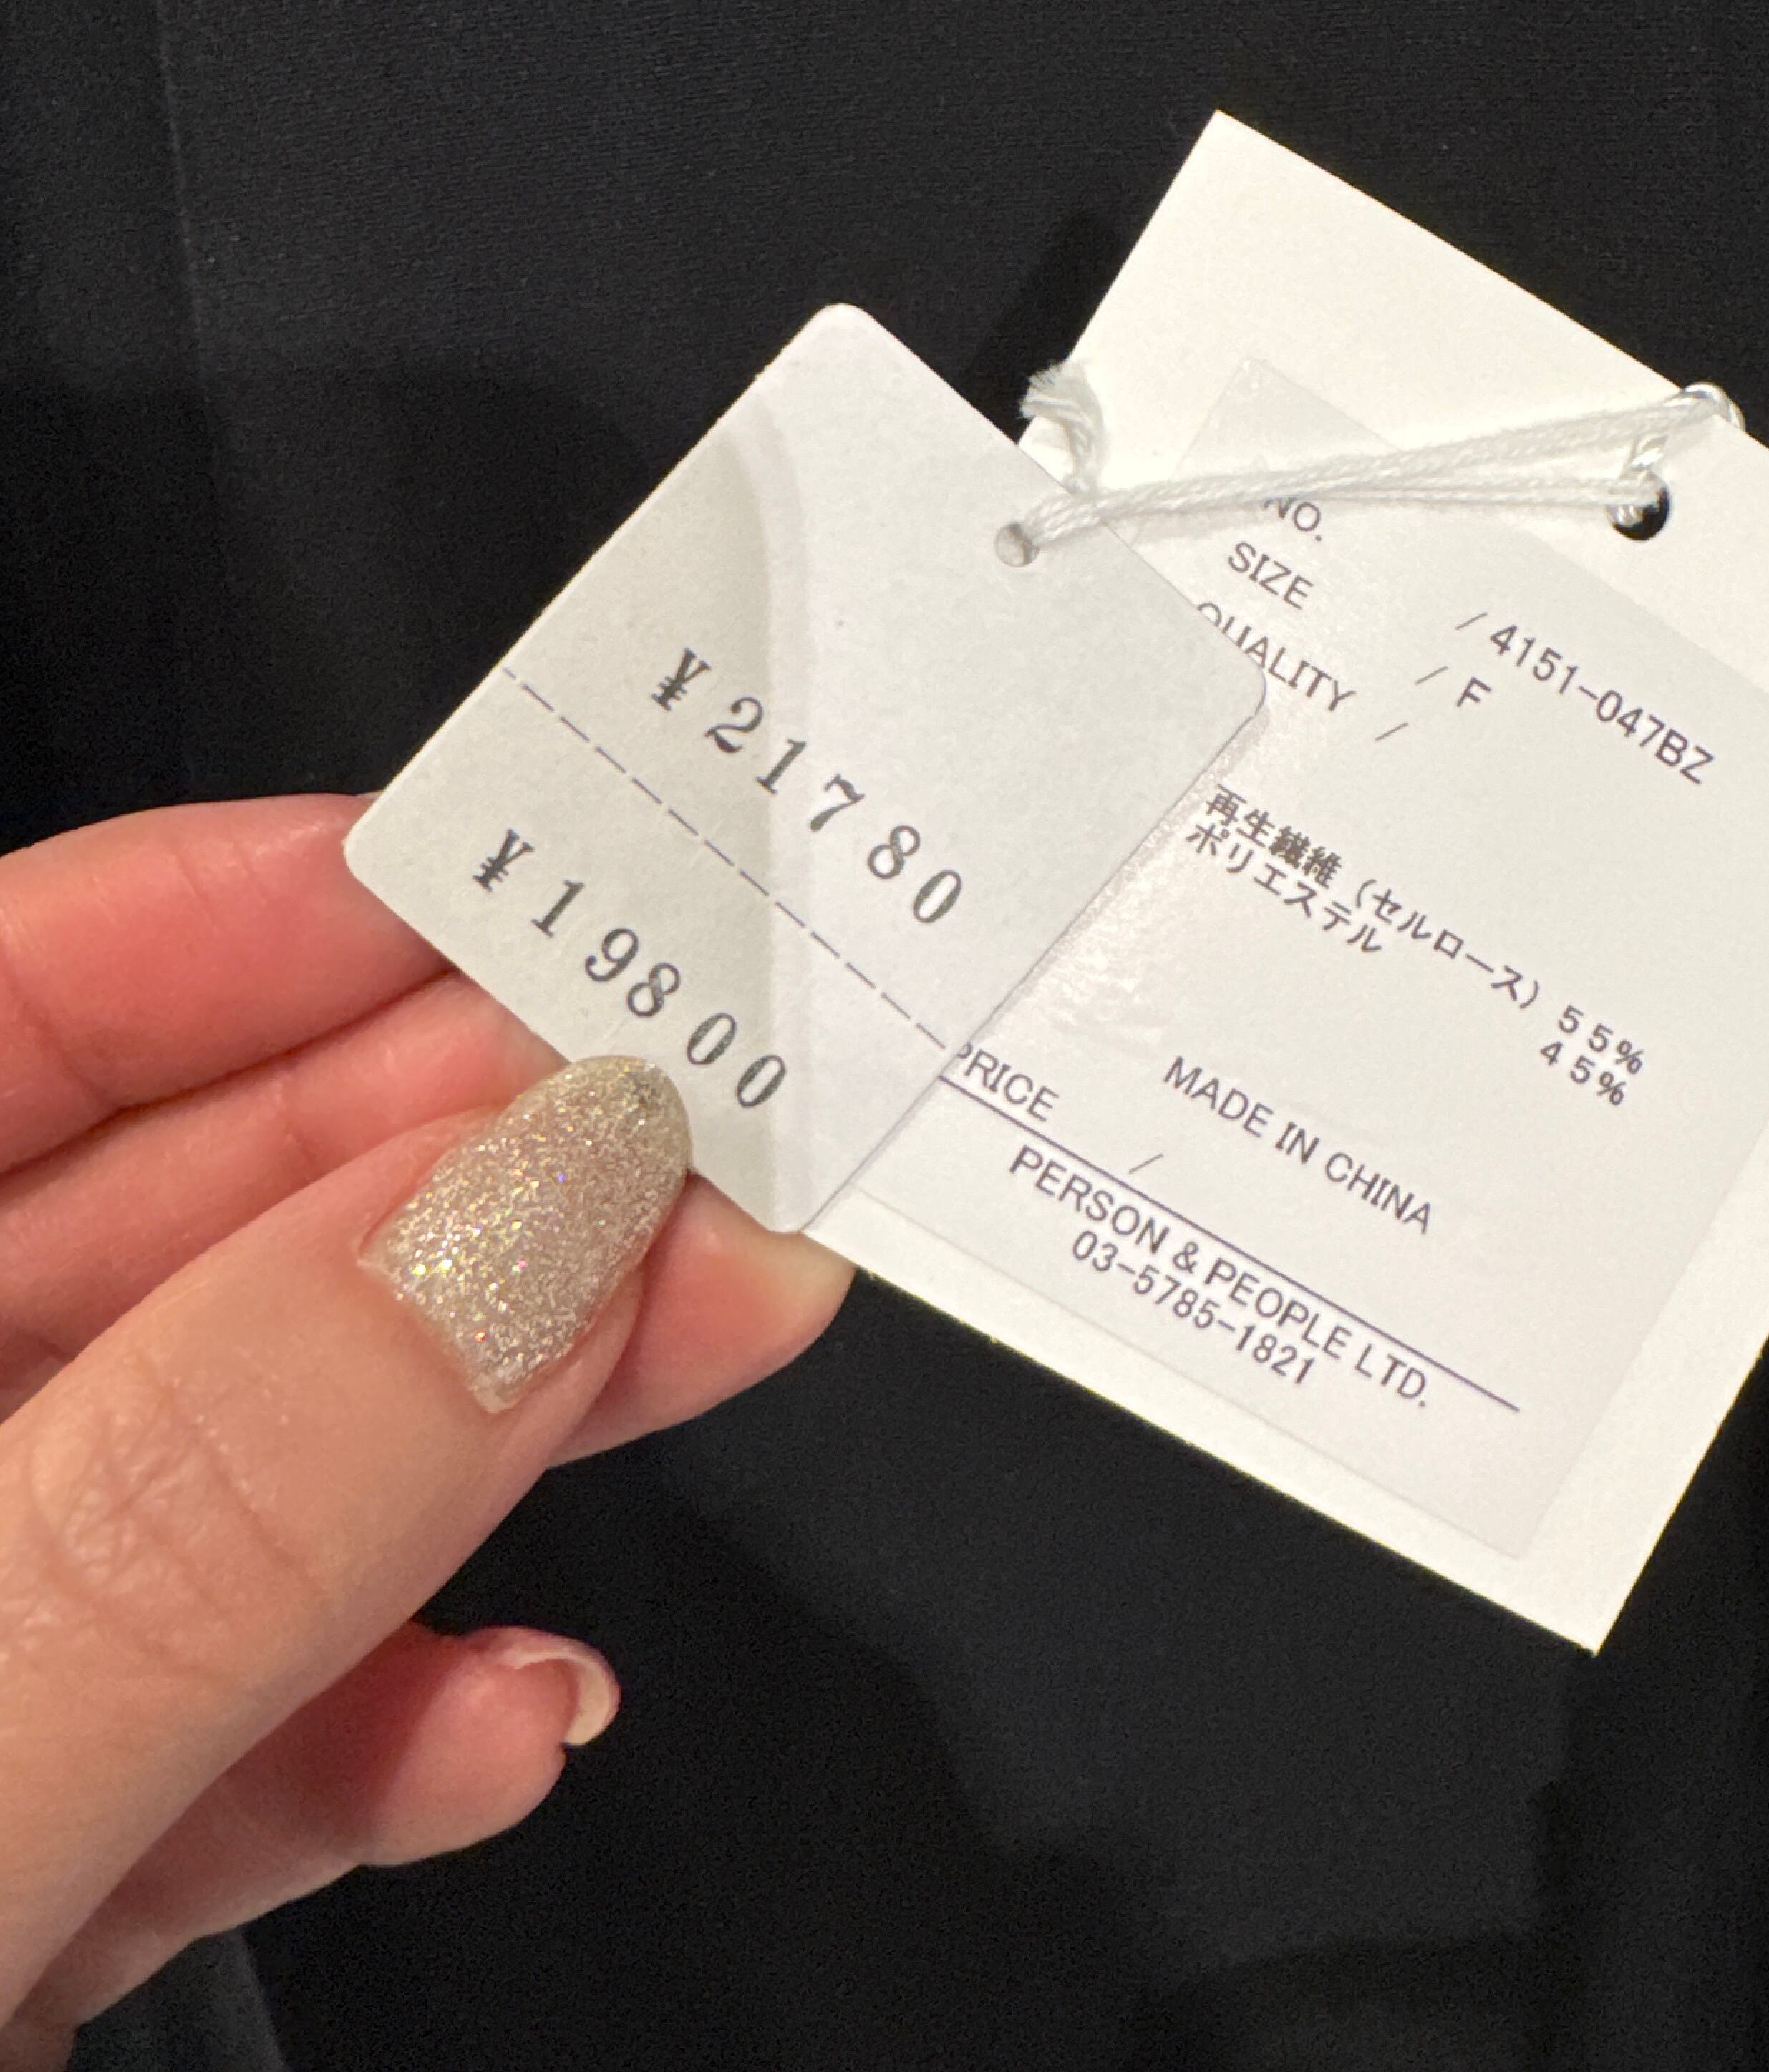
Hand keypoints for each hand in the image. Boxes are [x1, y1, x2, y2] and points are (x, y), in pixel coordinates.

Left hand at [0, 795, 849, 2064]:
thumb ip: (220, 1488)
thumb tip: (535, 1211)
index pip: (12, 1007)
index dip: (274, 914)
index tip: (540, 889)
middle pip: (178, 1230)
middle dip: (466, 1175)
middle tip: (710, 1127)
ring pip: (242, 1469)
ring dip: (486, 1423)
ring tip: (696, 1339)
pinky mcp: (20, 1866)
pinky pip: (225, 1726)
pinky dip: (387, 1714)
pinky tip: (506, 1715)